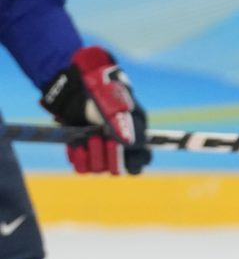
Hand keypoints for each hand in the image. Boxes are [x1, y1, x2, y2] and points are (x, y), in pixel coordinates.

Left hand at [39, 46, 148, 175]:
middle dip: (111, 157)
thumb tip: (131, 145)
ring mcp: (99, 153)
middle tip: (103, 139)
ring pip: (99, 169)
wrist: (77, 89)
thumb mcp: (117, 106)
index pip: (141, 160)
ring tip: (89, 137)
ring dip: (94, 155)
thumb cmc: (104, 94)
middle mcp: (117, 149)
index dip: (135, 161)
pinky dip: (79, 158)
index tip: (127, 152)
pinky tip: (77, 144)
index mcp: (134, 138)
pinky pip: (82, 168)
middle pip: (119, 169)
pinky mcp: (81, 154)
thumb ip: (124, 125)